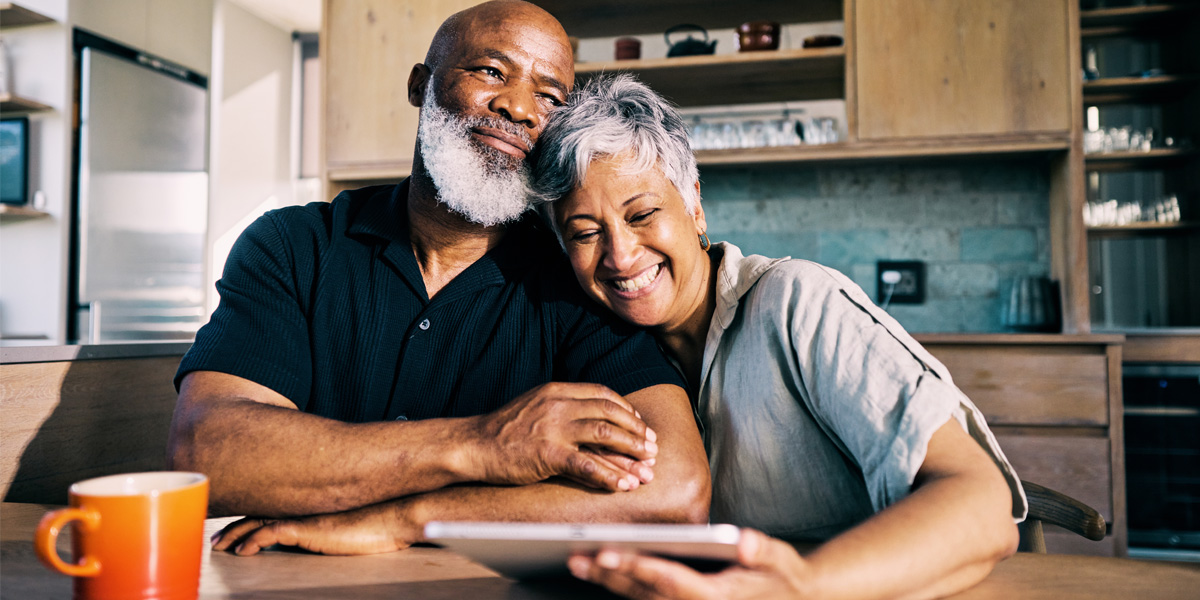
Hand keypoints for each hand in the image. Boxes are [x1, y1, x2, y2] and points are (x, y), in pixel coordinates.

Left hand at [210, 501, 417, 555]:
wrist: (397, 514)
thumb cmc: (383, 519)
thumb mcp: (352, 522)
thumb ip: (335, 524)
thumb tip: (331, 532)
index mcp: (312, 504)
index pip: (273, 507)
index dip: (251, 517)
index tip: (235, 528)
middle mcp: (304, 506)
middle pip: (259, 513)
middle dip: (234, 526)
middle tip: (217, 539)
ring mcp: (304, 515)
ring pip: (257, 522)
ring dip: (235, 535)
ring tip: (220, 547)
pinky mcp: (307, 528)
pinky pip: (270, 534)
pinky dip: (252, 542)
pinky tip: (242, 551)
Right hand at [469, 382, 658, 491]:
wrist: (473, 444)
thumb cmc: (504, 430)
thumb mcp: (535, 406)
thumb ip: (562, 408)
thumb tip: (594, 422)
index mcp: (557, 390)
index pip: (602, 394)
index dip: (626, 410)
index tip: (639, 424)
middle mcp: (558, 404)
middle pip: (610, 413)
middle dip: (636, 431)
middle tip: (652, 447)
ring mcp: (553, 428)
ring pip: (605, 435)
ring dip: (631, 451)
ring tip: (647, 467)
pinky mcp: (547, 453)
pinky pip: (587, 464)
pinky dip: (609, 476)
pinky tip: (622, 485)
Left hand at [567, 529, 808, 599]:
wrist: (792, 599)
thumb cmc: (783, 578)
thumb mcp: (780, 561)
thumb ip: (762, 551)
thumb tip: (746, 541)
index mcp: (713, 597)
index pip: (667, 580)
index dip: (636, 567)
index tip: (608, 554)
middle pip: (643, 592)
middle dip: (609, 575)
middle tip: (577, 558)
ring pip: (639, 599)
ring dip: (608, 583)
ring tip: (578, 563)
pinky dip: (622, 588)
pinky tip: (601, 573)